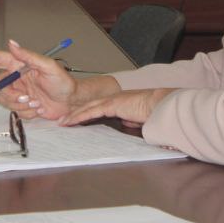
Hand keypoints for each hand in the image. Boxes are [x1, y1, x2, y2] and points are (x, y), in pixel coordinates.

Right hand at [0, 39, 78, 120]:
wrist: (72, 102)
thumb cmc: (63, 82)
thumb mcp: (47, 66)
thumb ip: (28, 55)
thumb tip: (11, 43)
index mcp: (19, 65)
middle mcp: (16, 78)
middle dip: (12, 95)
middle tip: (28, 97)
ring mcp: (19, 93)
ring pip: (5, 101)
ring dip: (21, 105)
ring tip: (37, 104)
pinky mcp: (23, 106)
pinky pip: (15, 111)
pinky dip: (27, 112)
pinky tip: (39, 108)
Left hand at [59, 88, 174, 128]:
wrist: (160, 105)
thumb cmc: (154, 111)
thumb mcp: (139, 118)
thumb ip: (131, 120)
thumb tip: (127, 123)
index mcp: (118, 102)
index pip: (98, 108)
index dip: (86, 112)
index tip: (76, 119)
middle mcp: (112, 99)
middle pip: (89, 106)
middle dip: (75, 113)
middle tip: (63, 120)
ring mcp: (110, 101)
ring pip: (87, 108)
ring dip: (73, 115)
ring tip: (62, 122)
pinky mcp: (110, 105)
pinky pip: (91, 112)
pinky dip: (80, 117)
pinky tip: (71, 121)